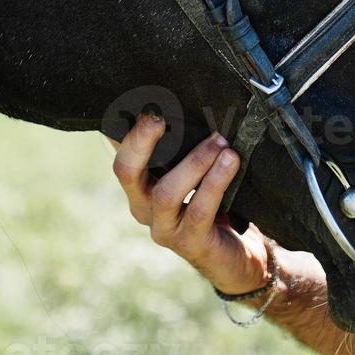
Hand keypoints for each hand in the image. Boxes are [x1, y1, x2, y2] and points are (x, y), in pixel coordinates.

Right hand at [109, 114, 270, 296]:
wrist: (233, 253)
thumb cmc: (211, 203)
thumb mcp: (193, 171)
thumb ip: (184, 146)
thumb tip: (187, 101)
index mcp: (138, 185)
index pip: (120, 151)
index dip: (127, 128)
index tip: (145, 103)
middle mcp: (142, 207)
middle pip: (125, 170)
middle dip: (140, 140)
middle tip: (159, 116)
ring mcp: (163, 228)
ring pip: (167, 192)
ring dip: (195, 162)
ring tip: (220, 142)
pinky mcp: (189, 243)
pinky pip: (199, 210)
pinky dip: (215, 183)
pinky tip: (229, 163)